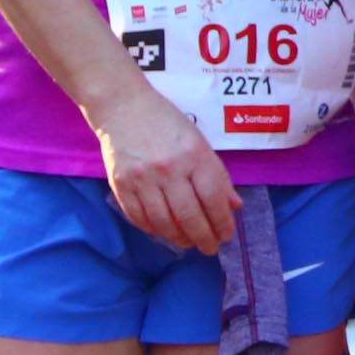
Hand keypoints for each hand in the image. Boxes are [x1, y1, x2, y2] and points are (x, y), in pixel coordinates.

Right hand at [97, 82, 238, 254]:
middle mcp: (169, 169)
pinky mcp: (120, 184)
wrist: (123, 106)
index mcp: (194, 156)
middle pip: (189, 217)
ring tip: (188, 242)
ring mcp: (142, 178)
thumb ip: (218, 175)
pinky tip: (163, 232)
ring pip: (163, 223)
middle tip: (210, 248)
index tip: (226, 235)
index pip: (213, 199)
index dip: (222, 222)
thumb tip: (234, 206)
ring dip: (178, 239)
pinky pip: (138, 218)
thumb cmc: (167, 123)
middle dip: (203, 239)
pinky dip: (153, 230)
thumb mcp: (200, 142)